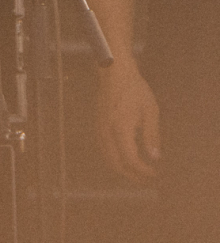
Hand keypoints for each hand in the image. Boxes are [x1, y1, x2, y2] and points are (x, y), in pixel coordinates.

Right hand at [96, 63, 159, 178]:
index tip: (155, 174)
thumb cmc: (135, 90)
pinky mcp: (98, 125)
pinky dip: (114, 158)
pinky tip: (125, 157)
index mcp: (121, 129)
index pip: (130, 160)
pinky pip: (104, 148)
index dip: (143, 171)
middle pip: (115, 163)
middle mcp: (107, 132)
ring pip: (107, 157)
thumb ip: (152, 136)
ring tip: (137, 171)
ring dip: (121, 168)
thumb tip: (155, 157)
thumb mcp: (150, 112)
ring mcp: (100, 129)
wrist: (114, 74)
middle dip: (130, 175)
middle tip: (145, 179)